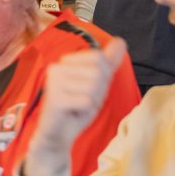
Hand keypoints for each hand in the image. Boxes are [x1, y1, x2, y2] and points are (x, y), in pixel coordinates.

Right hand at [24, 38, 126, 175]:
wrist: (58, 135)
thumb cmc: (76, 108)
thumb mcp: (96, 84)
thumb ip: (108, 62)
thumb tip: (120, 40)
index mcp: (64, 62)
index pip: (99, 59)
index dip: (102, 78)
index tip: (87, 90)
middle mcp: (56, 67)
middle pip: (98, 72)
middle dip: (98, 91)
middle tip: (82, 101)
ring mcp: (54, 82)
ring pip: (93, 86)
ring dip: (92, 102)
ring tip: (78, 107)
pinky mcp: (56, 98)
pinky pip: (87, 100)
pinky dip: (86, 110)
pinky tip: (74, 113)